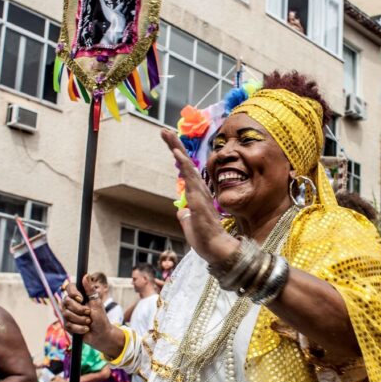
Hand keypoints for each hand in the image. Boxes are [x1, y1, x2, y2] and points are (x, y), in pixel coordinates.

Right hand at [62, 275, 122, 354]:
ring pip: (66, 314)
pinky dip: (79, 328)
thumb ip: (90, 290)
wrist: (102, 334)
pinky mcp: (68, 325)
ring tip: (89, 322)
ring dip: (81, 320)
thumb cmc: (101, 318)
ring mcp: (69, 315)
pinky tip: (86, 329)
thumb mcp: (97, 302)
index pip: (68, 288)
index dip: (73, 293)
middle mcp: (72, 304)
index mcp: (79, 297)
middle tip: (89, 313)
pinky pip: (68, 325)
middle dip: (79, 309)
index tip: (81, 299)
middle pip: (66, 302)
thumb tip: (85, 275)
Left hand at [160, 130, 236, 265]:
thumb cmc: (205, 239)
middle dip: (175, 146)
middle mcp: (200, 191)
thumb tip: (181, 211)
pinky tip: (176, 152)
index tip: (170, 143)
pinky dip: (184, 163)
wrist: (216, 250)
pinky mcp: (198, 199)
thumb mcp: (190, 226)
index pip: (187, 172)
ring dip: (177, 149)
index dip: (179, 157)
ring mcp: (200, 194)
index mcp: (198, 195)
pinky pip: (191, 177)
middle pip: (186, 164)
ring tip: (168, 135)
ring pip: (188, 166)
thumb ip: (186, 216)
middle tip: (164, 131)